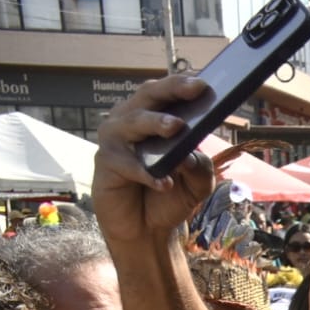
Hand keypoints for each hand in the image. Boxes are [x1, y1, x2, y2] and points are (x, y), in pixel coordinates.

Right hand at [92, 75, 217, 244]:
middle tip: (195, 89)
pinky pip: (126, 164)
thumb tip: (189, 153)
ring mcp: (116, 140)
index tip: (204, 81)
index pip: (167, 93)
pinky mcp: (105, 164)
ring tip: (176, 127)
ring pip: (133, 122)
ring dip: (155, 123)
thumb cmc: (169, 196)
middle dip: (172, 90)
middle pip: (148, 96)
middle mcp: (131, 121)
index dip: (183, 84)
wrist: (146, 229)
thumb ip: (201, 167)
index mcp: (154, 117)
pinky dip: (146, 173)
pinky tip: (164, 183)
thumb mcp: (197, 183)